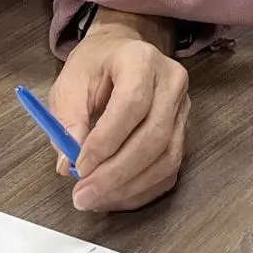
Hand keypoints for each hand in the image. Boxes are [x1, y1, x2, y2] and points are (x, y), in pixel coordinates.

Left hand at [48, 16, 189, 211]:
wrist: (122, 53)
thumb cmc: (95, 66)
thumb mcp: (70, 82)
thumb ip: (67, 121)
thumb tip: (68, 166)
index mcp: (141, 60)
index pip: (132, 104)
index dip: (106, 140)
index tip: (79, 167)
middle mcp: (171, 82)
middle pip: (154, 136)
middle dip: (116, 174)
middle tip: (83, 196)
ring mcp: (184, 108)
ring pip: (167, 158)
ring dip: (130, 187)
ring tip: (95, 200)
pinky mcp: (185, 131)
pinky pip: (170, 169)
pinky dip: (142, 190)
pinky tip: (115, 197)